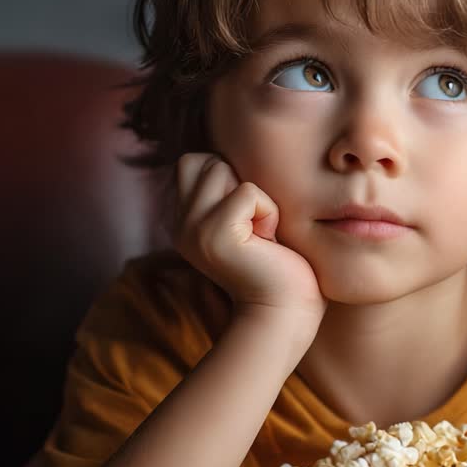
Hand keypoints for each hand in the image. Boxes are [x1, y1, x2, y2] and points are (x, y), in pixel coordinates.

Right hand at [173, 153, 323, 321]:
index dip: (228, 177)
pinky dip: (269, 212)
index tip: (247, 219)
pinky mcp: (214, 235)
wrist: (285, 312)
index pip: (193, 161)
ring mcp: (192, 230)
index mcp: (185, 220)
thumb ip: (229, 192)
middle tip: (255, 225)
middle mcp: (181, 224)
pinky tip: (268, 242)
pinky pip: (248, 192)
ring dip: (256, 198)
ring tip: (261, 234)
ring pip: (222, 169)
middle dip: (239, 183)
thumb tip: (230, 154)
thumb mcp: (248, 220)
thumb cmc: (279, 265)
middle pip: (204, 160)